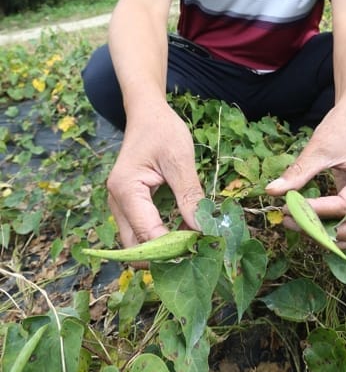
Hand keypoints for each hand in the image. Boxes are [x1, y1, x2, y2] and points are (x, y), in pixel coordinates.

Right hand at [106, 100, 203, 246]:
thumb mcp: (180, 160)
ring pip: (137, 243)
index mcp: (126, 190)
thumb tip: (203, 229)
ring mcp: (120, 206)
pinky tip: (185, 230)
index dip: (174, 248)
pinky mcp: (129, 206)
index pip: (147, 235)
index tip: (201, 249)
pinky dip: (161, 237)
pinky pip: (141, 231)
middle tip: (196, 253)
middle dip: (164, 256)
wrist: (147, 114)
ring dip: (163, 248)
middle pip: (135, 248)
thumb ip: (190, 196)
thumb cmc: (163, 131)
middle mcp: (116, 203)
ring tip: (194, 243)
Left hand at [265, 104, 345, 247]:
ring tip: (299, 224)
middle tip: (289, 221)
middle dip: (319, 231)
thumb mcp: (318, 148)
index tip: (287, 208)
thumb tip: (271, 191)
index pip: (344, 207)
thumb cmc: (341, 127)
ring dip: (328, 237)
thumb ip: (298, 173)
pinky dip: (333, 229)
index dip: (314, 211)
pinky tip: (309, 220)